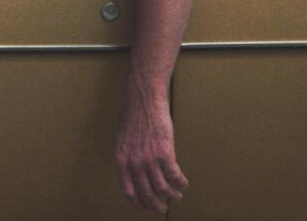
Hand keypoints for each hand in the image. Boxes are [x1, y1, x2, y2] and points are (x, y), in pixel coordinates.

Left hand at [115, 97, 188, 212]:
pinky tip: (184, 184)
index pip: (128, 191)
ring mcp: (149, 158)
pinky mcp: (165, 152)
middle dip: (156, 204)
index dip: (138, 203)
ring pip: (162, 188)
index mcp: (121, 160)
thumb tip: (134, 171)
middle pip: (146, 193)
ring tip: (177, 195)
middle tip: (162, 207)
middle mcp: (134, 162)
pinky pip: (175, 175)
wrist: (144, 100)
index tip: (146, 207)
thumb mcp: (123, 139)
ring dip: (171, 194)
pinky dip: (181, 183)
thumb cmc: (134, 115)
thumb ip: (128, 156)